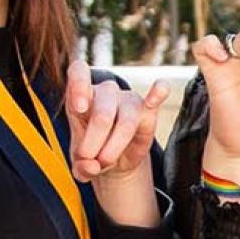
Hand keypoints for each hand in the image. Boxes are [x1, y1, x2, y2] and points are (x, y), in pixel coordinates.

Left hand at [68, 58, 174, 189]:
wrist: (115, 161)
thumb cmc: (92, 152)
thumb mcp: (80, 163)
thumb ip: (80, 167)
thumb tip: (91, 166)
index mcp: (81, 95)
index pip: (79, 71)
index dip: (78, 84)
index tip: (80, 108)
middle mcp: (105, 92)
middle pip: (102, 112)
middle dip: (94, 142)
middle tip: (91, 161)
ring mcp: (127, 99)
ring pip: (125, 121)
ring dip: (114, 146)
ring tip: (106, 162)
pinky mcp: (147, 111)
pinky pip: (154, 100)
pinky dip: (158, 93)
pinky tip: (160, 89)